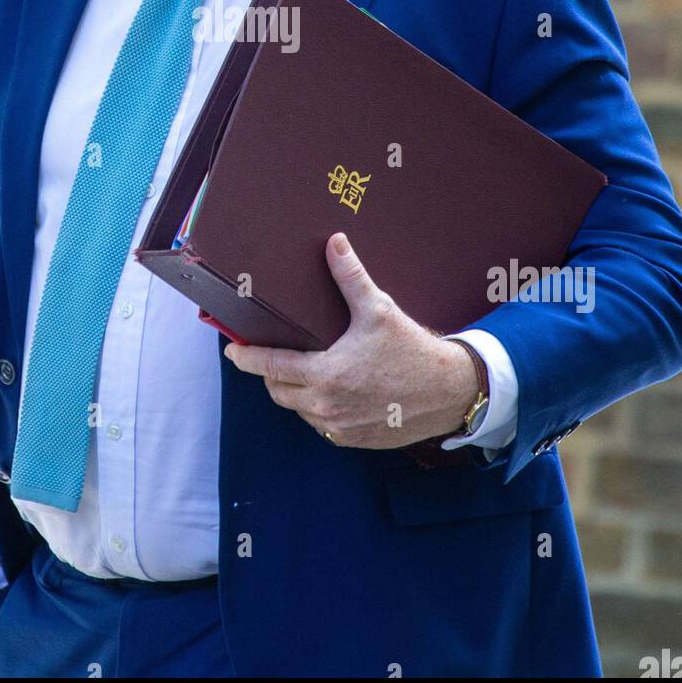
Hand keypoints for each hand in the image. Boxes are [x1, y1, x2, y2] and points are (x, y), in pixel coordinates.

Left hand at [223, 233, 478, 449]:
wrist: (449, 391)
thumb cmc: (413, 350)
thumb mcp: (379, 310)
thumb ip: (350, 277)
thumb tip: (334, 242)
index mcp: (326, 374)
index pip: (271, 367)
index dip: (247, 359)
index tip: (232, 351)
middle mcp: (327, 407)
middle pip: (278, 392)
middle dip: (269, 374)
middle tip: (269, 356)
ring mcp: (340, 428)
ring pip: (299, 411)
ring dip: (293, 392)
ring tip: (300, 370)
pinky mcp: (354, 440)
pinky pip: (321, 426)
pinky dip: (316, 409)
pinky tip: (327, 391)